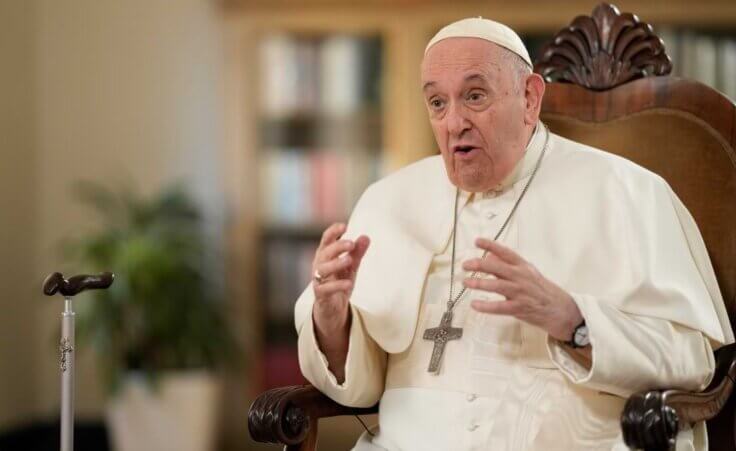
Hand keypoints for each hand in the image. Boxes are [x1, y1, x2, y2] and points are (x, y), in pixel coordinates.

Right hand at [312, 223, 369, 336]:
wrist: (332, 308)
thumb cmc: (339, 281)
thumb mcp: (350, 267)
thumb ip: (357, 253)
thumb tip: (366, 237)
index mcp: (325, 255)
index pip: (326, 240)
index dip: (333, 232)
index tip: (344, 226)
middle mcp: (319, 265)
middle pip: (324, 252)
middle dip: (337, 247)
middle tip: (351, 243)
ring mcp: (318, 280)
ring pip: (322, 269)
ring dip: (335, 264)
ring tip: (349, 260)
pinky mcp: (321, 294)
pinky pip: (326, 288)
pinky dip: (337, 285)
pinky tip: (348, 283)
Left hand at [462, 238, 582, 341]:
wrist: (561, 310)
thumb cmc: (541, 290)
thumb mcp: (527, 273)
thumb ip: (507, 266)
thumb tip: (488, 256)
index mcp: (523, 267)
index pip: (506, 252)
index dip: (491, 245)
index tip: (477, 241)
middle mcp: (522, 277)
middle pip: (498, 268)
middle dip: (480, 265)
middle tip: (465, 265)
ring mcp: (521, 293)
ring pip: (497, 285)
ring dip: (480, 283)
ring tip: (466, 282)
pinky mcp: (520, 308)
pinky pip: (500, 307)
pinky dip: (486, 306)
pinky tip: (475, 305)